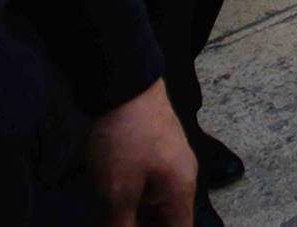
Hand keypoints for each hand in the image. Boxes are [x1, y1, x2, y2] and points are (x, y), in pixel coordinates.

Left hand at [87, 79, 195, 226]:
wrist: (127, 83)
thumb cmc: (126, 140)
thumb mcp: (118, 190)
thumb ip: (122, 224)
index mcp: (181, 191)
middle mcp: (183, 177)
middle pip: (169, 218)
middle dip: (146, 223)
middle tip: (119, 222)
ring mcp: (171, 160)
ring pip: (158, 201)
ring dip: (138, 213)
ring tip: (114, 214)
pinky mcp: (157, 148)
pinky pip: (151, 184)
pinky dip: (136, 196)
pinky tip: (114, 197)